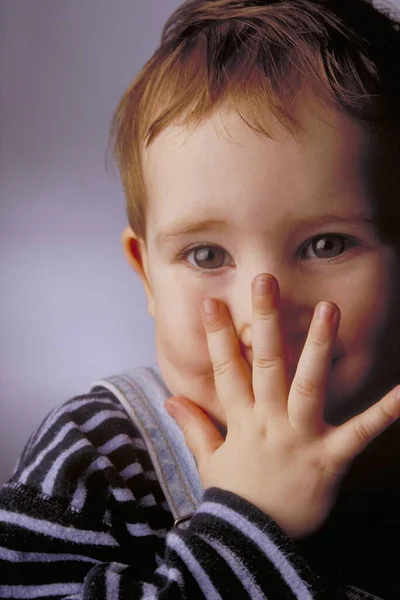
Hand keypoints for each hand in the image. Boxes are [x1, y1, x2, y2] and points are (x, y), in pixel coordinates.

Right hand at [165, 274, 399, 538]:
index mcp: (241, 420)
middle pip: (265, 364)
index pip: (226, 369)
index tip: (212, 303)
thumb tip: (168, 399)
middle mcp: (269, 421)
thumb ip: (193, 425)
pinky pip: (360, 432)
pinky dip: (383, 412)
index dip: (218, 335)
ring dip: (317, 347)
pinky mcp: (330, 458)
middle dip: (265, 321)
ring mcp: (300, 437)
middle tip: (266, 281)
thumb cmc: (235, 496)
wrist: (255, 540)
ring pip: (308, 384)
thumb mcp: (208, 459)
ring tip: (328, 309)